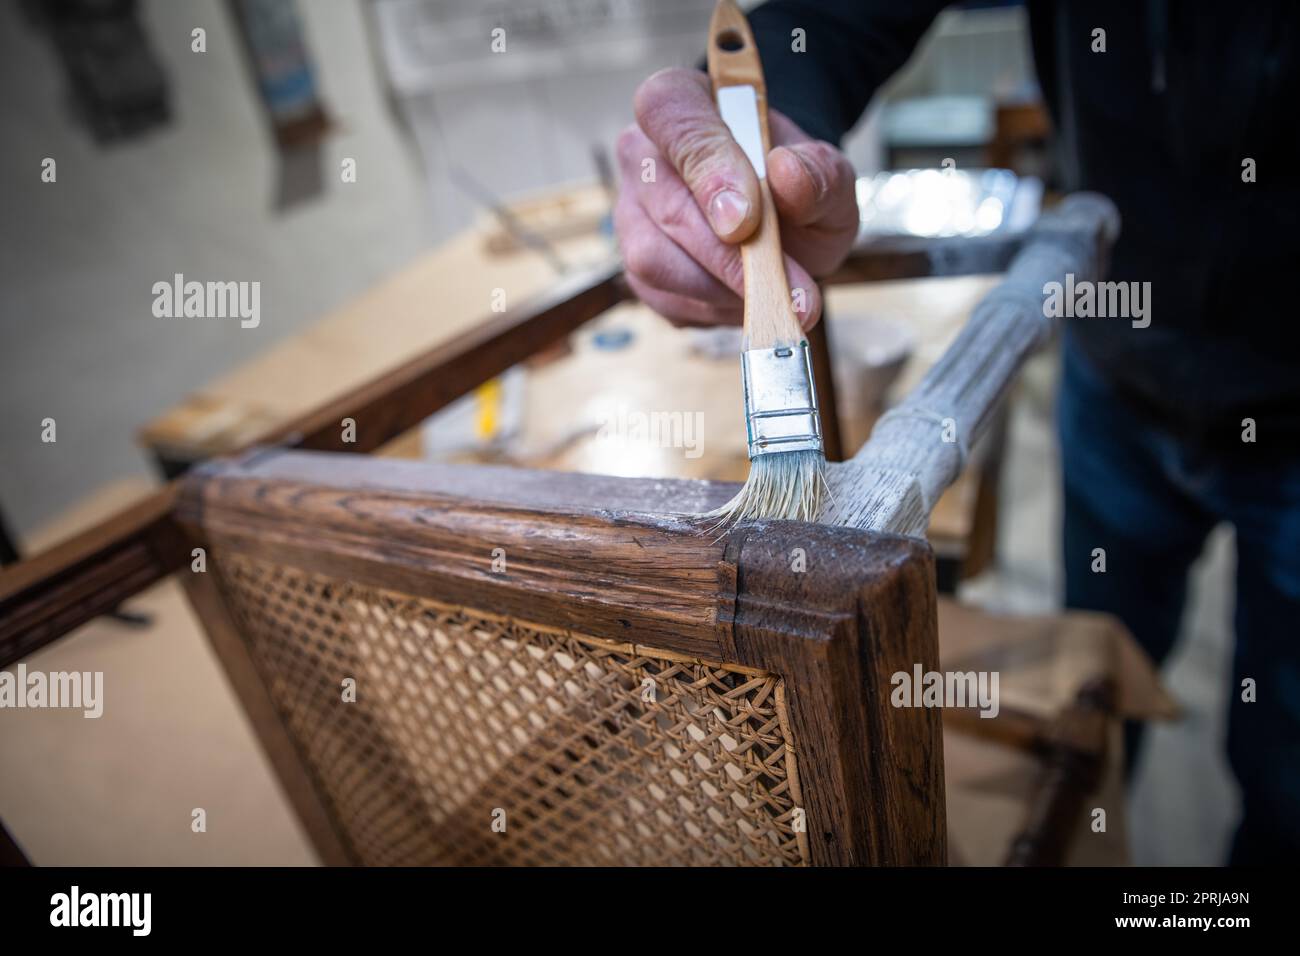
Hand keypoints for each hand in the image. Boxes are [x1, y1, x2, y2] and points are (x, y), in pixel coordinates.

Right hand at [615, 67, 858, 328]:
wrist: (786, 223)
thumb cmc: (796, 188)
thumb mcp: (828, 175)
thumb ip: (819, 172)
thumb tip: (786, 174)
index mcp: (682, 104)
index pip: (672, 118)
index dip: (707, 169)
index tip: (747, 220)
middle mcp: (643, 156)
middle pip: (666, 207)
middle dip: (729, 257)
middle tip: (787, 286)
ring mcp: (632, 216)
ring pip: (657, 261)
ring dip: (724, 288)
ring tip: (777, 293)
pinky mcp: (637, 272)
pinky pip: (666, 300)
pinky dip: (715, 309)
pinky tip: (749, 298)